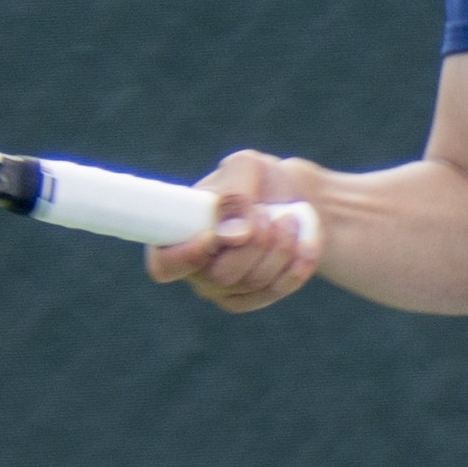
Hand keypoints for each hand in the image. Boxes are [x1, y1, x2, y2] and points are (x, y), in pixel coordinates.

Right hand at [147, 151, 324, 312]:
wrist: (289, 195)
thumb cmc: (255, 178)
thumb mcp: (244, 169)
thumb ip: (234, 197)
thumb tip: (232, 238)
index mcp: (175, 235)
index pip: (164, 264)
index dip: (186, 257)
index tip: (211, 237)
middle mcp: (194, 269)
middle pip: (221, 276)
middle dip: (255, 243)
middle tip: (270, 214)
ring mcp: (223, 288)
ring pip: (254, 283)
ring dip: (280, 249)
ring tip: (289, 219)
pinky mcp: (253, 297)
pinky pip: (274, 291)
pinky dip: (295, 266)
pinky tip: (303, 245)